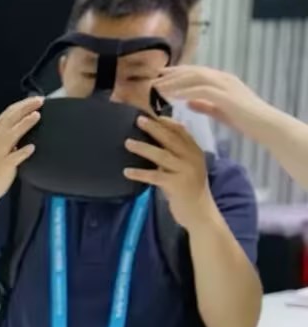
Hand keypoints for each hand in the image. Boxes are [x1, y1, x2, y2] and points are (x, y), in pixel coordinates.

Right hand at [0, 97, 43, 200]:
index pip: (9, 112)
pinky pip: (15, 157)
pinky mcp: (4, 165)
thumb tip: (24, 125)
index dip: (23, 104)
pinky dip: (23, 152)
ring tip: (37, 115)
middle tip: (40, 101)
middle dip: (26, 107)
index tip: (36, 99)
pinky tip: (32, 148)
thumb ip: (9, 135)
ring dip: (24, 124)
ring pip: (12, 134)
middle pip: (11, 118)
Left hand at [125, 116, 212, 230]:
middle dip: (154, 128)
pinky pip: (155, 176)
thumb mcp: (186, 167)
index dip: (166, 121)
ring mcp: (185, 171)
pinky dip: (140, 173)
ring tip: (127, 143)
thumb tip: (158, 139)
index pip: (181, 131)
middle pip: (171, 139)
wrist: (200, 213)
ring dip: (143, 148)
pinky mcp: (176, 185)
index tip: (150, 113)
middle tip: (138, 119)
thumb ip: (176, 153)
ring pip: (162, 155)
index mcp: (195, 151)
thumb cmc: (189, 190)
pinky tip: (127, 171)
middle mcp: (191, 158)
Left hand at [155, 66, 273, 137]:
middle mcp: (223, 79)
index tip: (161, 75)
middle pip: (193, 71)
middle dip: (173, 74)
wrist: (265, 124)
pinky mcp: (226, 96)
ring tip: (157, 87)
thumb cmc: (245, 119)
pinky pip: (200, 90)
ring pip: (195, 78)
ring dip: (175, 81)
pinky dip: (184, 91)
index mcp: (223, 80)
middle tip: (154, 77)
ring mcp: (225, 85)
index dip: (178, 72)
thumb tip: (188, 102)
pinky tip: (171, 96)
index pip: (196, 72)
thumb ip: (204, 105)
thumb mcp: (220, 110)